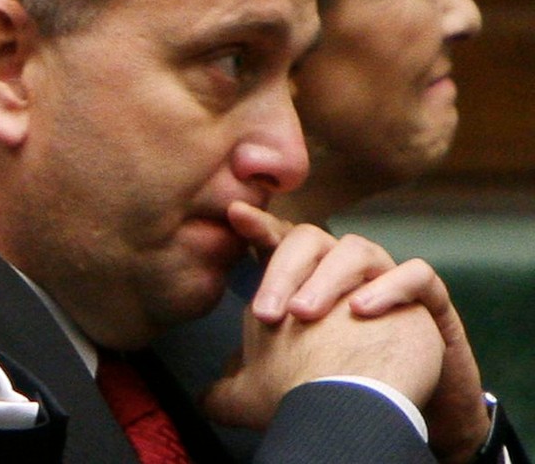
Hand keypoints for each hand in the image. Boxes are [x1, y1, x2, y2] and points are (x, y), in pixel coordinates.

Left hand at [230, 203, 491, 460]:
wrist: (398, 415)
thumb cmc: (336, 393)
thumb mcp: (276, 391)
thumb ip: (238, 385)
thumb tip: (204, 399)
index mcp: (307, 278)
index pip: (280, 241)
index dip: (259, 225)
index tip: (235, 216)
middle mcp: (344, 271)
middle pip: (312, 239)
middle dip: (284, 271)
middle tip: (266, 314)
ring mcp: (384, 279)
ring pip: (358, 249)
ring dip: (328, 278)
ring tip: (304, 314)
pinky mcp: (428, 301)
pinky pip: (417, 275)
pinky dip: (389, 286)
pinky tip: (361, 311)